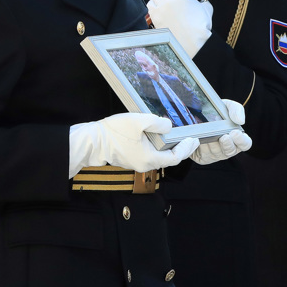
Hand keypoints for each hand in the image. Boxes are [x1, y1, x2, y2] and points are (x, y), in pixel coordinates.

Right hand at [68, 113, 199, 176]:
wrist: (92, 141)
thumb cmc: (114, 133)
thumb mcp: (138, 122)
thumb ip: (157, 123)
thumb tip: (169, 126)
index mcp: (150, 159)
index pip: (175, 158)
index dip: (186, 149)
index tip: (194, 140)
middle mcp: (145, 164)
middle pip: (168, 158)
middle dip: (179, 148)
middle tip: (188, 136)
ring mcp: (137, 162)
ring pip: (158, 155)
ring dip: (167, 146)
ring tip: (175, 134)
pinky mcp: (130, 158)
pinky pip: (148, 153)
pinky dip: (156, 145)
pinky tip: (157, 135)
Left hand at [147, 0, 212, 57]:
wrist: (191, 43)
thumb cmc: (198, 29)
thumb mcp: (207, 9)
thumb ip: (202, 1)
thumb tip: (200, 0)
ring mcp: (161, 8)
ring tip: (168, 3)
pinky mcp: (155, 17)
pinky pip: (150, 5)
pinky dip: (155, 5)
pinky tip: (161, 10)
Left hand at [190, 100, 252, 164]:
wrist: (194, 115)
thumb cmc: (215, 112)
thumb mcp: (227, 106)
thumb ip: (236, 109)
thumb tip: (240, 121)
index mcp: (237, 138)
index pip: (245, 144)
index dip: (241, 140)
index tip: (235, 132)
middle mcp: (227, 148)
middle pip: (230, 151)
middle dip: (227, 144)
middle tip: (223, 136)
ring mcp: (215, 155)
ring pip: (215, 153)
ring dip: (212, 143)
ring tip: (207, 134)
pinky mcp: (203, 158)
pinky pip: (203, 155)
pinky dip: (201, 147)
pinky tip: (198, 139)